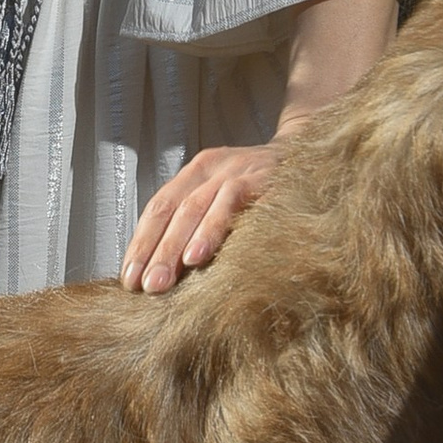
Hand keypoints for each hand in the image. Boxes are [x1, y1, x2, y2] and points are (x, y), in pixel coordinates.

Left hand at [121, 143, 281, 294]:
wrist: (314, 154)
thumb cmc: (267, 190)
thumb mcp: (229, 199)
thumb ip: (204, 222)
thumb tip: (172, 272)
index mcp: (197, 172)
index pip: (159, 207)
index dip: (141, 242)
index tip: (129, 279)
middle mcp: (211, 168)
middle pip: (172, 210)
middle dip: (153, 251)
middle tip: (142, 288)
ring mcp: (236, 169)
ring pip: (194, 207)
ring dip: (175, 247)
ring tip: (161, 281)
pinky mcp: (261, 177)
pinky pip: (232, 202)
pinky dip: (212, 229)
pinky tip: (199, 256)